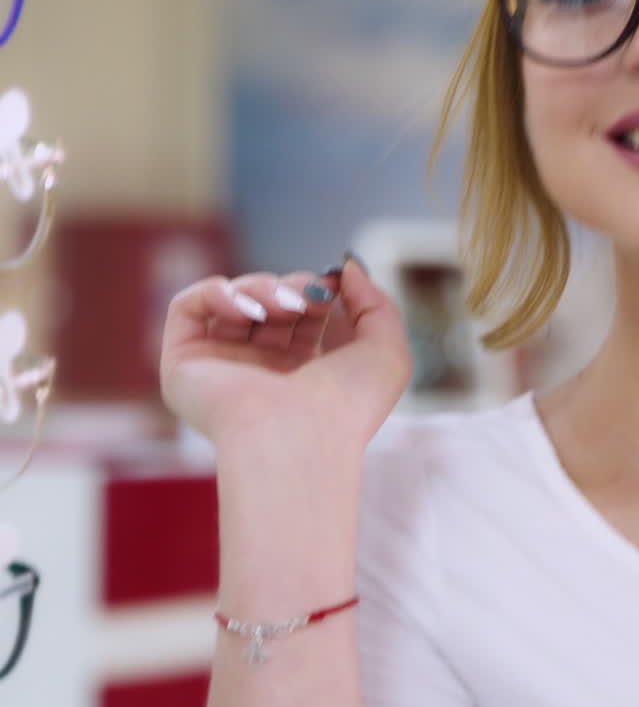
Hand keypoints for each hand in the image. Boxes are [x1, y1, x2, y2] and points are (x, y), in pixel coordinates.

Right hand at [159, 258, 411, 454]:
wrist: (299, 437)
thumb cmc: (348, 405)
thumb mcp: (387, 350)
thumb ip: (376, 302)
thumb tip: (347, 269)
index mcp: (306, 375)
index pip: (304, 315)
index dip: (320, 290)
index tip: (334, 285)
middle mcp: (261, 372)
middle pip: (269, 303)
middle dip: (293, 287)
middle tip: (309, 298)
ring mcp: (221, 368)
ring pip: (233, 300)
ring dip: (261, 287)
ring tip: (283, 307)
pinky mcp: (184, 365)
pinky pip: (188, 306)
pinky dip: (216, 291)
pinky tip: (246, 310)